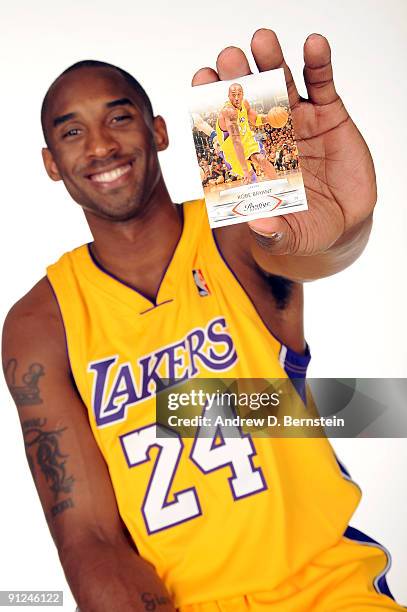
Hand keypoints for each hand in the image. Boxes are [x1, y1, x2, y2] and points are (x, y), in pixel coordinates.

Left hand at [192, 29, 375, 255]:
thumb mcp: (290, 237)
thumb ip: (273, 233)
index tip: (201, 82)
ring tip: (262, 40)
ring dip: (271, 62)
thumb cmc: (305, 229)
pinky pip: (322, 84)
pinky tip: (313, 45)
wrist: (342, 222)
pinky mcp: (329, 114)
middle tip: (227, 58)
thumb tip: (257, 224)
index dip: (213, 107)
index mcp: (248, 160)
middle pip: (248, 101)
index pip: (225, 130)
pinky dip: (318, 64)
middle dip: (237, 78)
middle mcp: (267, 134)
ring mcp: (297, 121)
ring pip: (281, 85)